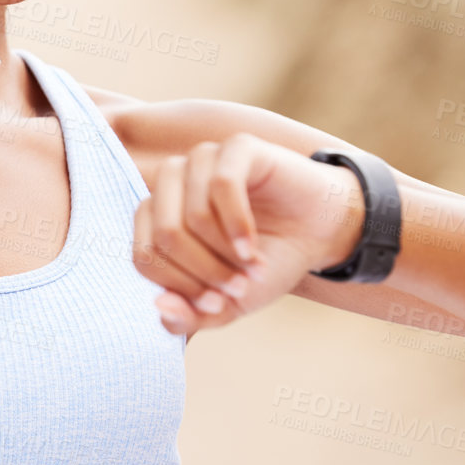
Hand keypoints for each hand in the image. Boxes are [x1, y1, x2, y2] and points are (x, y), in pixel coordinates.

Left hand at [132, 133, 364, 335]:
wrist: (320, 233)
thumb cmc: (267, 262)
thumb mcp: (228, 303)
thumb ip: (190, 316)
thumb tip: (159, 307)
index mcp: (156, 216)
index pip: (144, 257)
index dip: (179, 288)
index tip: (217, 304)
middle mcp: (171, 183)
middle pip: (165, 235)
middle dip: (204, 272)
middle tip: (239, 288)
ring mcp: (202, 160)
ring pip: (192, 214)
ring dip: (225, 253)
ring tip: (253, 267)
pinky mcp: (237, 147)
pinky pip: (223, 186)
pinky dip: (238, 226)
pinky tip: (252, 247)